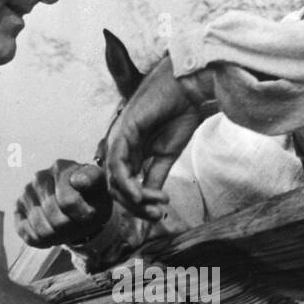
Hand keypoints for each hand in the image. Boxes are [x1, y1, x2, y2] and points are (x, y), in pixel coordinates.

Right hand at [14, 160, 112, 247]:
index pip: (69, 202)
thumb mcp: (101, 189)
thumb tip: (78, 180)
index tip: (92, 215)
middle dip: (72, 229)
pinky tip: (53, 234)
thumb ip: (93, 180)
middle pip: (56, 220)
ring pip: (41, 230)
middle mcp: (40, 178)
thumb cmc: (92, 197)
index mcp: (61, 168)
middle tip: (79, 226)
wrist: (80, 204)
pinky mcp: (18, 211)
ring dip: (58, 237)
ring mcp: (26, 194)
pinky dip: (44, 241)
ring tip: (67, 230)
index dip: (83, 216)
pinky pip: (29, 235)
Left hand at [105, 55, 201, 220]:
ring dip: (133, 199)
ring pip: (114, 180)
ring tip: (154, 205)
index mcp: (132, 152)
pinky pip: (117, 165)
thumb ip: (155, 177)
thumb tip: (149, 201)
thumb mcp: (167, 155)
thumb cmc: (180, 114)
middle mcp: (121, 147)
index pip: (124, 186)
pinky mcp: (122, 132)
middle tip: (155, 213)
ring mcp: (119, 139)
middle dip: (135, 206)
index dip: (138, 204)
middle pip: (116, 187)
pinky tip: (140, 195)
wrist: (189, 89)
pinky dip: (127, 184)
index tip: (158, 214)